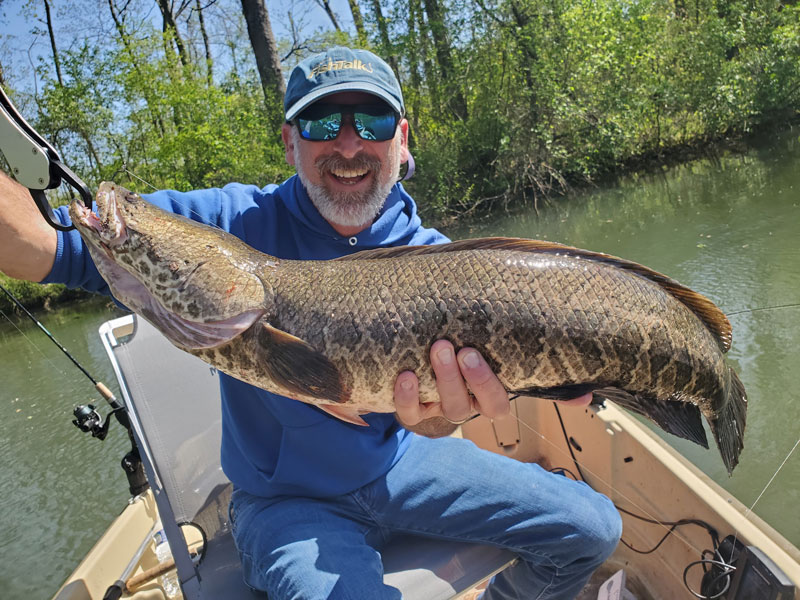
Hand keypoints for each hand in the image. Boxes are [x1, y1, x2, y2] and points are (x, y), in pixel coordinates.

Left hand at [394, 339, 594, 431]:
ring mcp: (436, 409)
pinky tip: (403, 373)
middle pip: (467, 406)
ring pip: (440, 406)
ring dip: (440, 379)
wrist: (422, 359)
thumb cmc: (471, 360)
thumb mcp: (504, 364)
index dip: (487, 384)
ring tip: (437, 348)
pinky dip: (404, 395)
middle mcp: (464, 406)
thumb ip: (538, 375)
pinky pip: (407, 412)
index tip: (475, 353)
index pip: (495, 403)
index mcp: (487, 398)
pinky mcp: (410, 411)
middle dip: (465, 379)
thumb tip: (589, 394)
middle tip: (460, 348)